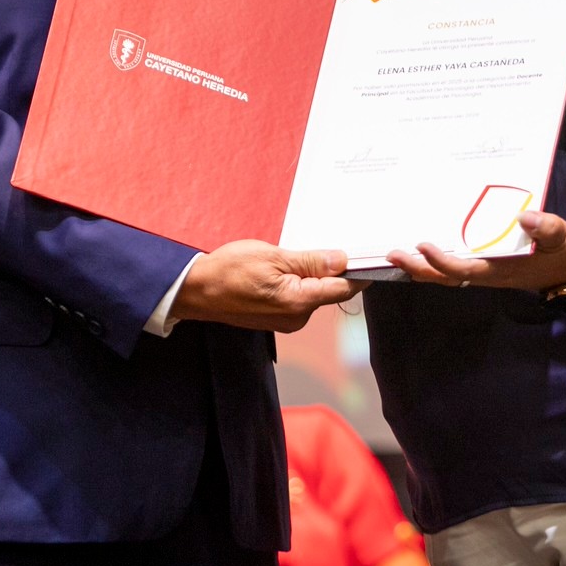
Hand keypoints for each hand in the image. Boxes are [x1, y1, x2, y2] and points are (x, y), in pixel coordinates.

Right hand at [170, 240, 363, 331]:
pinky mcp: (278, 320)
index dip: (359, 271)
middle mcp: (298, 318)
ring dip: (311, 275)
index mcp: (299, 302)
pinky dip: (298, 283)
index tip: (369, 255)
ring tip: (289, 256)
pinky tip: (280, 269)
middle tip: (319, 244)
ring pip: (314, 294)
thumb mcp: (272, 256)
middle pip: (331, 291)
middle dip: (331, 269)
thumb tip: (342, 260)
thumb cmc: (229, 270)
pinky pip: (300, 299)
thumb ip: (310, 261)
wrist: (196, 292)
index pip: (344, 288)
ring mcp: (288, 321)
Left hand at [386, 210, 565, 290]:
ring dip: (421, 267)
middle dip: (419, 268)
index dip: (442, 261)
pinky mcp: (484, 267)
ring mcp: (484, 272)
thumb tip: (524, 218)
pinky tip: (418, 254)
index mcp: (501, 270)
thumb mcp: (561, 236)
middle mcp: (488, 274)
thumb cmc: (563, 250)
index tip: (423, 246)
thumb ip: (546, 227)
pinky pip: (454, 269)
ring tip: (395, 255)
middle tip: (393, 254)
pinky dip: (433, 263)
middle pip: (446, 277)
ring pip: (446, 275)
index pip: (465, 270)